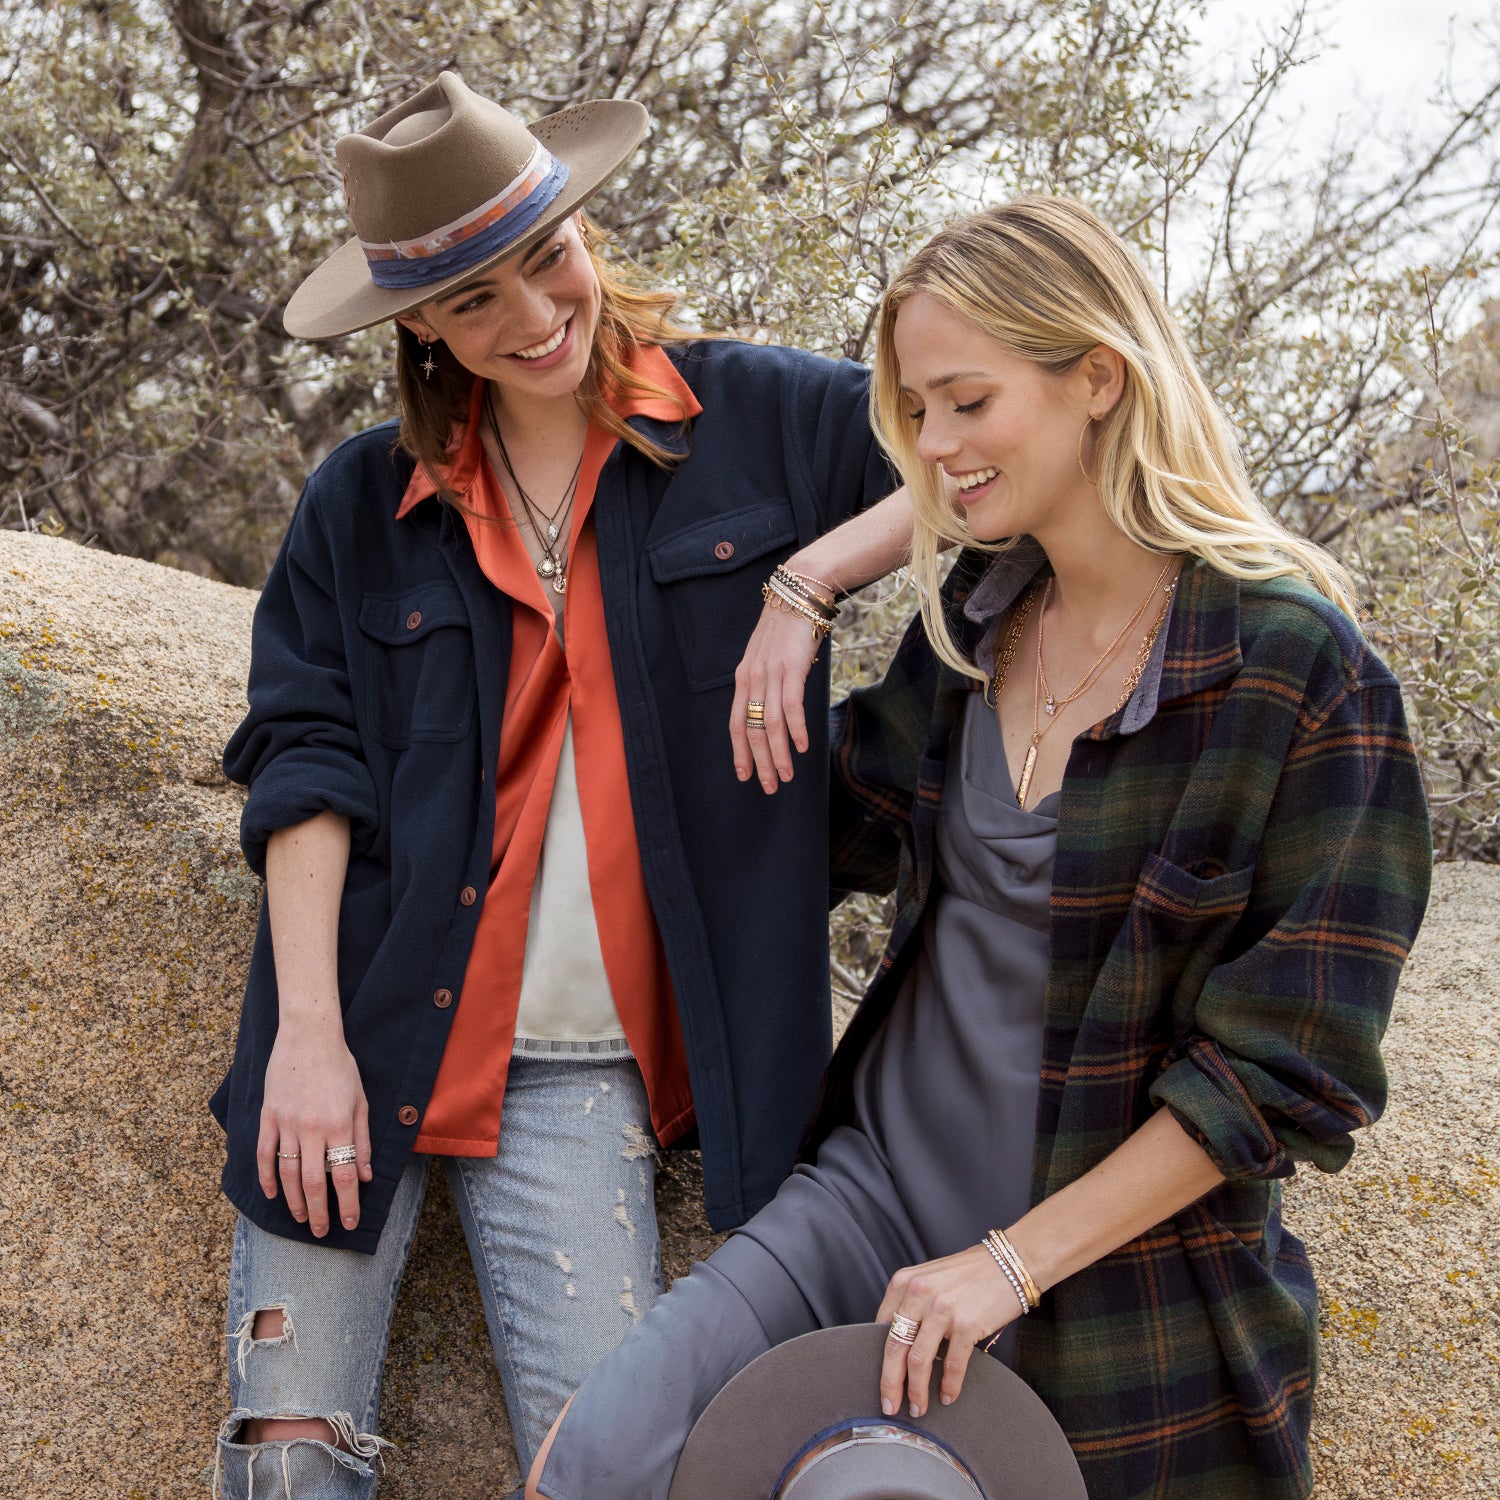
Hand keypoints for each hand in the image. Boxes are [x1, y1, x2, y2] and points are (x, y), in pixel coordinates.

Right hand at [256, 1021, 371, 1236]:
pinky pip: (265, 1155)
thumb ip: (362, 1140)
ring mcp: (287, 1123)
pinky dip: (267, 1178)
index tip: (348, 1223)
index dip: (346, 1204)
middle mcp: (312, 1128)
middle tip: (323, 1232)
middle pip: (313, 1182)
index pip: (344, 1176)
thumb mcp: (361, 1101)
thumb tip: (365, 1176)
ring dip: (294, 1201)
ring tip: (302, 1218)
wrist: (309, 1037)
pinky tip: (272, 1194)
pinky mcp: (269, 1117)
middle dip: (319, 1212)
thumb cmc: (341, 1068)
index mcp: (340, 1124)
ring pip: (287, 1174)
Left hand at [730, 599, 822, 793]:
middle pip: (752, 730)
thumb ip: (767, 681)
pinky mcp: (791, 668)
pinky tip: (801, 748)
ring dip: (778, 754)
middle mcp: (752, 678)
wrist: (799, 593)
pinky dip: (795, 730)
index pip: (736, 723)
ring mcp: (770, 673)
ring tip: (786, 776)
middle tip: (770, 786)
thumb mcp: (768, 656)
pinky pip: (791, 706)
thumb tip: (775, 709)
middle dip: (760, 763)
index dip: (739, 752)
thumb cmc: (788, 627)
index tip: (744, 775)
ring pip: (771, 724)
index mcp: (743, 678)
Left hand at [875, 1245, 1024, 1416]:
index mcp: (904, 1282)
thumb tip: (901, 1344)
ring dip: (916, 1392)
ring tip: (918, 1408)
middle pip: (894, 1348)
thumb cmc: (972, 1272)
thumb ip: (912, 1304)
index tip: (882, 1380)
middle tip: (889, 1406)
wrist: (1011, 1262)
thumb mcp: (930, 1278)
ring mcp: (942, 1309)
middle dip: (890, 1384)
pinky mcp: (966, 1325)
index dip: (878, 1359)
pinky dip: (949, 1386)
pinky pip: (951, 1365)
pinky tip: (948, 1396)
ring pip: (918, 1362)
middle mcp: (918, 1293)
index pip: (880, 1329)